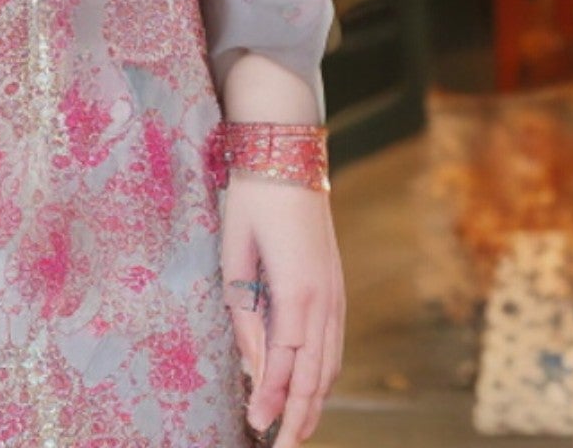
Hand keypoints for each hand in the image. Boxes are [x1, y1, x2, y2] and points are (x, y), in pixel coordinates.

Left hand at [220, 179, 343, 446]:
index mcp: (297, 289)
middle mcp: (324, 297)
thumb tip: (254, 366)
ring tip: (297, 430)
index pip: (285, 362)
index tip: (256, 426)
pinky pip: (335, 341)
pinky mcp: (336, 284)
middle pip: (315, 373)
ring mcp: (336, 291)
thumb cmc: (254, 200)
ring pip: (330, 362)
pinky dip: (325, 373)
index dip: (271, 399)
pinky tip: (313, 389)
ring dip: (315, 400)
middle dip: (299, 415)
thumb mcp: (236, 256)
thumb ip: (245, 314)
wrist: (288, 152)